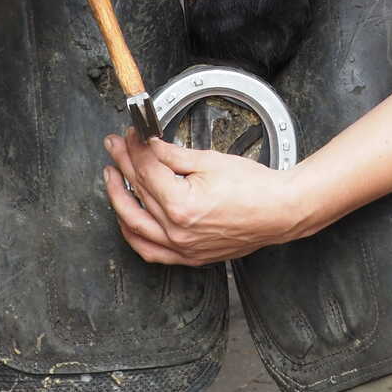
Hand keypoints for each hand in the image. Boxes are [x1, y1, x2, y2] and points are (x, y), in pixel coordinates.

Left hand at [103, 130, 307, 264]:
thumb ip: (172, 154)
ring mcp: (182, 248)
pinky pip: (150, 251)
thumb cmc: (254, 188)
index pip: (146, 170)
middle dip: (122, 164)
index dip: (135, 147)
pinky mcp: (189, 257)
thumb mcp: (209, 161)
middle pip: (138, 192)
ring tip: (112, 178)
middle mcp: (177, 231)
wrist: (279, 211)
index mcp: (181, 205)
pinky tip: (127, 219)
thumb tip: (148, 145)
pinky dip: (134, 234)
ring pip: (134, 225)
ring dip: (118, 199)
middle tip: (115, 146)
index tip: (130, 135)